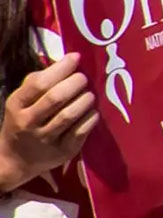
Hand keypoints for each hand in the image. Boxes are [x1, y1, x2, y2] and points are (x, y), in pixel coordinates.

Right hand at [1, 55, 96, 189]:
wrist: (15, 160)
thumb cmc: (23, 121)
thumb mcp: (21, 101)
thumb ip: (39, 81)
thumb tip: (68, 60)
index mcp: (16, 105)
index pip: (38, 84)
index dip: (60, 68)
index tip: (75, 58)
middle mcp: (28, 122)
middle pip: (55, 98)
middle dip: (75, 83)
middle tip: (84, 78)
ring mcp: (45, 139)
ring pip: (69, 115)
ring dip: (84, 100)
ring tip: (90, 94)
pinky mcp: (63, 151)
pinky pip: (81, 132)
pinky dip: (90, 118)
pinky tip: (93, 112)